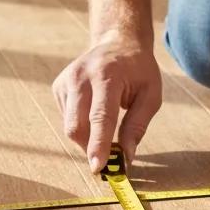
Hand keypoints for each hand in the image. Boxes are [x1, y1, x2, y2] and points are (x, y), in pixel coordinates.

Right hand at [53, 35, 162, 172]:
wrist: (117, 42)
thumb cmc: (138, 70)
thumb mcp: (150, 95)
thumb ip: (138, 126)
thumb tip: (127, 157)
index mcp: (106, 76)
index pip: (100, 117)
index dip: (98, 145)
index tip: (98, 168)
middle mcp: (80, 76)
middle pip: (77, 126)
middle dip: (90, 148)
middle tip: (108, 159)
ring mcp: (66, 80)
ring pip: (70, 126)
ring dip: (87, 139)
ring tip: (105, 131)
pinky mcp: (58, 86)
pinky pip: (67, 118)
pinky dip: (81, 126)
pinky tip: (93, 113)